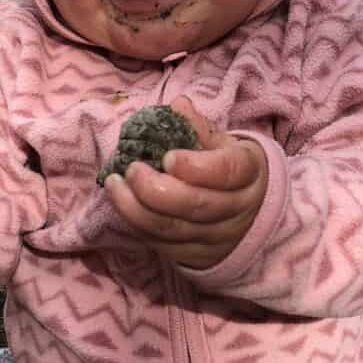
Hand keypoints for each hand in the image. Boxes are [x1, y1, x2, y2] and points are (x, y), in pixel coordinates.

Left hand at [105, 97, 267, 268]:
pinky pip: (162, 245)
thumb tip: (179, 106)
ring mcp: (217, 237)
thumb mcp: (222, 143)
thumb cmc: (227, 167)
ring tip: (114, 185)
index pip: (228, 172)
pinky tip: (122, 203)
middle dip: (156, 189)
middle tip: (131, 169)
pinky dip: (137, 225)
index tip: (168, 157)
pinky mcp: (197, 256)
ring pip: (173, 230)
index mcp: (248, 172)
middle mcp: (237, 208)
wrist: (248, 209)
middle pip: (196, 206)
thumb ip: (198, 127)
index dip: (196, 167)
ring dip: (136, 209)